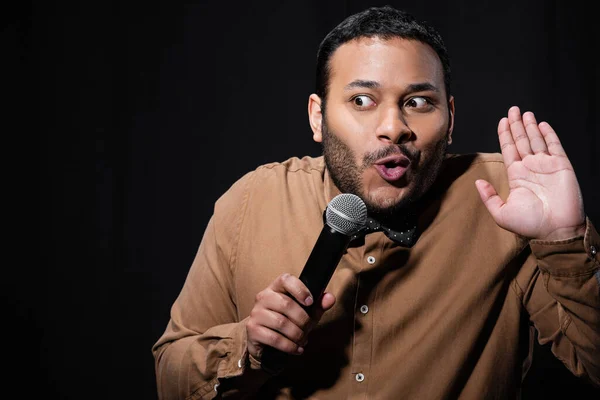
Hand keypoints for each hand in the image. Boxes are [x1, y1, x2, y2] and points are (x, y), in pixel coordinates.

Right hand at [246, 273, 335, 358]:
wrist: (264, 341)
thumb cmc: (287, 322)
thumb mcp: (305, 313)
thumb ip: (318, 305)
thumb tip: (330, 298)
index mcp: (276, 288)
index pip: (285, 279)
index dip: (300, 289)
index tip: (310, 302)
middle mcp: (263, 297)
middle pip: (286, 304)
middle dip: (303, 320)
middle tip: (308, 329)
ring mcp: (256, 313)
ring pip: (281, 323)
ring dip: (297, 334)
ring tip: (302, 340)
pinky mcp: (252, 329)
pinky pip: (274, 338)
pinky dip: (289, 346)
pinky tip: (296, 349)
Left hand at [475, 106, 585, 240]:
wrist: (555, 231)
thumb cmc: (529, 225)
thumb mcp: (501, 213)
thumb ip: (488, 197)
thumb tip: (477, 182)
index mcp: (517, 175)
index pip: (509, 150)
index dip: (505, 135)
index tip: (502, 121)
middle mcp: (531, 168)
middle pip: (521, 140)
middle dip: (516, 125)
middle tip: (512, 109)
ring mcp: (546, 166)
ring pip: (536, 140)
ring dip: (530, 126)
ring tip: (524, 113)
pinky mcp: (561, 166)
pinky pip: (554, 146)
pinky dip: (548, 134)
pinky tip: (542, 124)